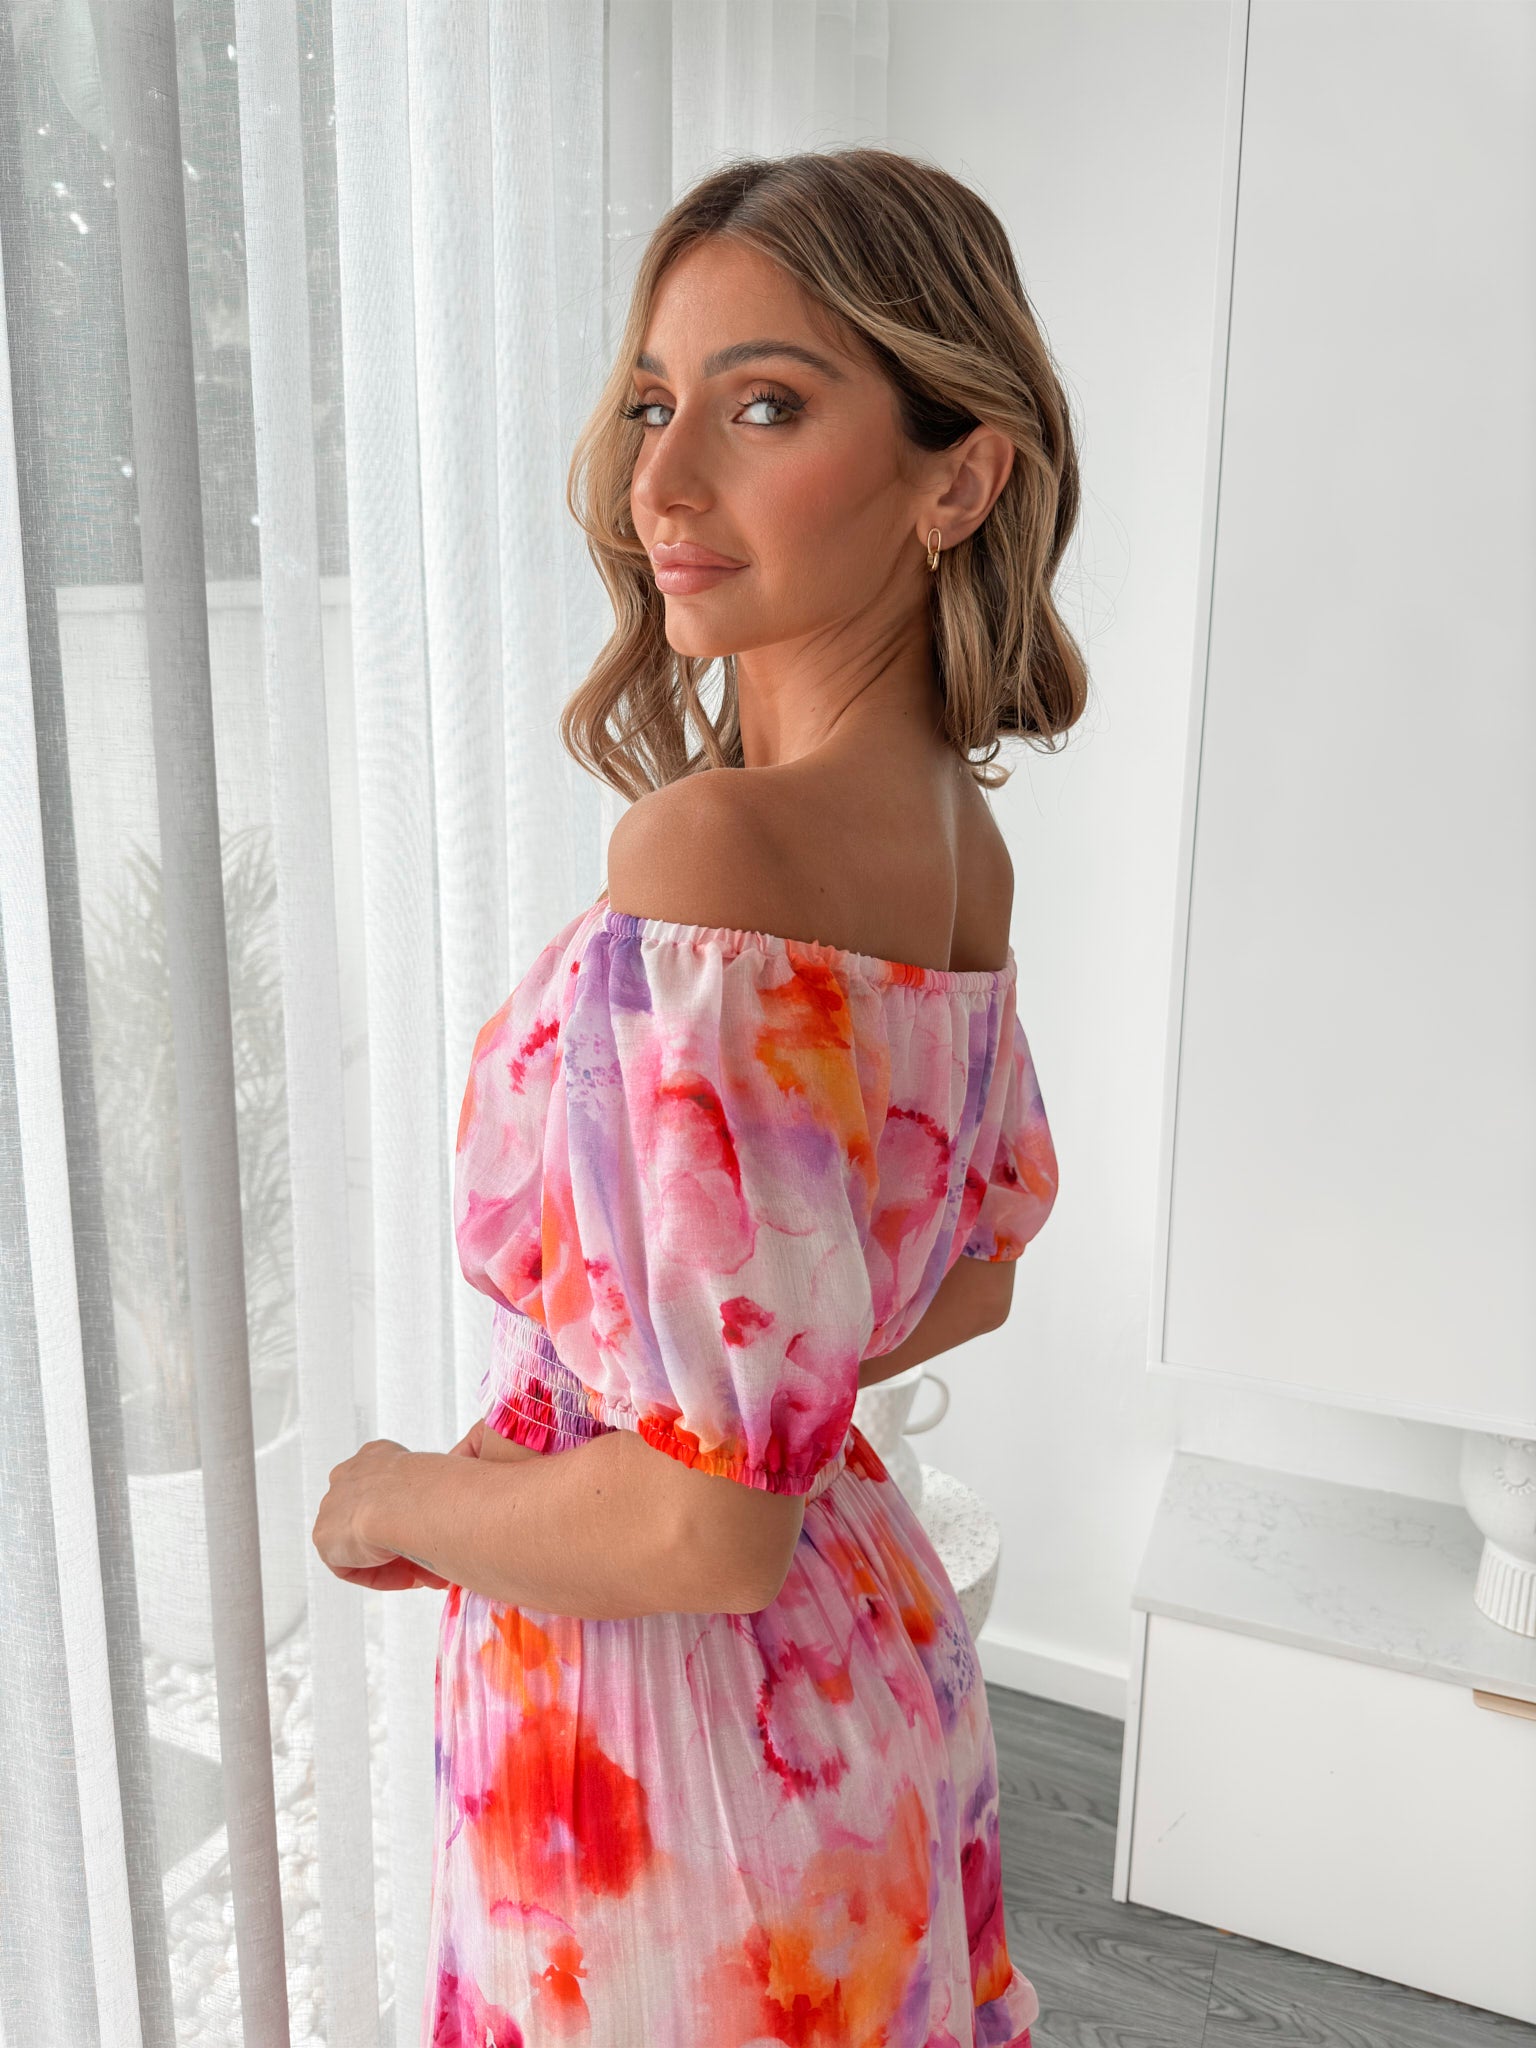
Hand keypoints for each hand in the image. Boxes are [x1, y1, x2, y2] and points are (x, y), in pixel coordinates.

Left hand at [311, 1438, 435, 1590]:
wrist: (399, 1501)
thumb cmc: (429, 1486)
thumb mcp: (437, 1478)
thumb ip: (433, 1495)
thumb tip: (456, 1517)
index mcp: (375, 1455)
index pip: (387, 1491)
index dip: (410, 1518)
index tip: (430, 1533)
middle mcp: (349, 1476)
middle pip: (375, 1520)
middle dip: (401, 1543)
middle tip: (431, 1561)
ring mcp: (332, 1506)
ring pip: (364, 1543)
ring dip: (393, 1562)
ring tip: (424, 1575)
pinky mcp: (325, 1537)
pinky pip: (351, 1564)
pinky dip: (378, 1575)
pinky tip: (407, 1578)